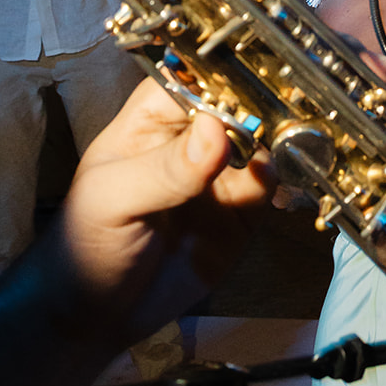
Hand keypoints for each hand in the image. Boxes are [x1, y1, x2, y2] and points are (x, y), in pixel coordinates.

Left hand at [47, 76, 275, 346]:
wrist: (96, 318)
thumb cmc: (87, 242)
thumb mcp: (113, 199)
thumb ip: (165, 168)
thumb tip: (217, 129)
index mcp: (158, 114)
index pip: (199, 73)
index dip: (229, 67)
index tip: (263, 68)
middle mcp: (197, 133)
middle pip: (242, 98)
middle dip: (268, 98)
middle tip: (292, 102)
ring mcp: (223, 169)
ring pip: (265, 136)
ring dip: (284, 132)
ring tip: (299, 135)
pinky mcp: (244, 208)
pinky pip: (272, 181)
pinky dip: (285, 174)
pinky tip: (284, 175)